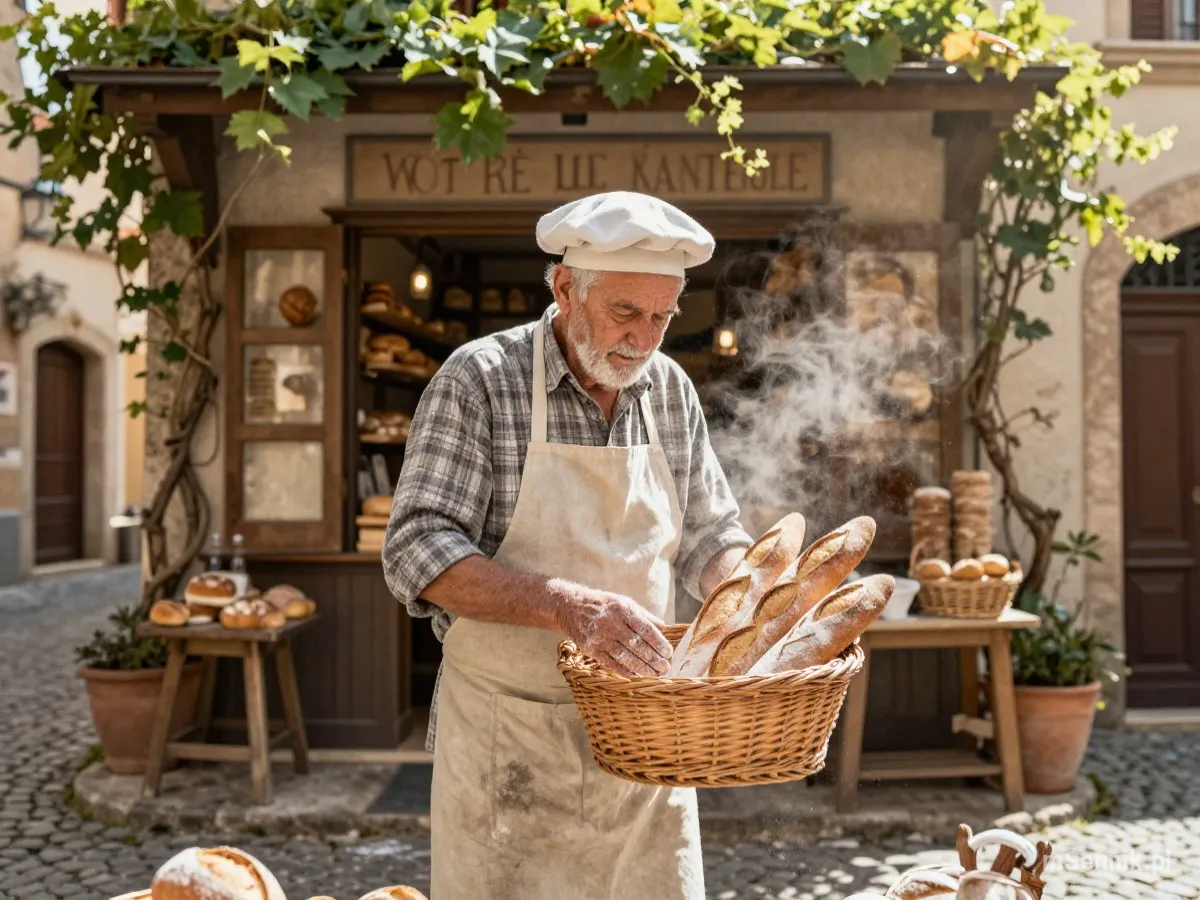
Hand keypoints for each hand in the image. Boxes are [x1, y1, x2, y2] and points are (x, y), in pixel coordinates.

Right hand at [554, 583, 672, 676]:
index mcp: (622, 609)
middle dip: (653, 659)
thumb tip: (663, 627)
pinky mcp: (590, 648)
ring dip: (642, 668)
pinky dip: (625, 671)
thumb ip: (644, 615)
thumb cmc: (603, 604)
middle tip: (665, 668)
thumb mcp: (624, 602)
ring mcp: (599, 637)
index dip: (659, 643)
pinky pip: (610, 663)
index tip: (669, 653)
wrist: (570, 607)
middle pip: (637, 645)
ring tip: (655, 674)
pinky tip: (636, 675)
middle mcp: (611, 623)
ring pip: (625, 657)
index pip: (645, 629)